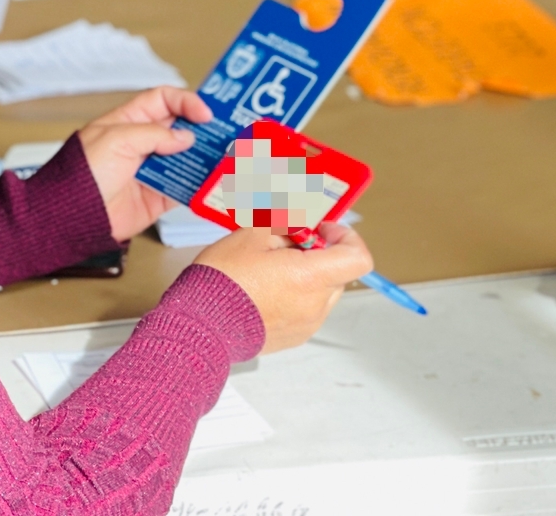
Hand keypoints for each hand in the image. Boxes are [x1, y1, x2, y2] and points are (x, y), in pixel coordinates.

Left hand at [78, 88, 211, 241]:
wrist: (70, 217)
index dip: (186, 102)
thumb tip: (185, 137)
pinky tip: (214, 183)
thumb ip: (155, 135)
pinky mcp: (157, 197)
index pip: (163, 100)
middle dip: (203, 129)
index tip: (205, 113)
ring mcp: (151, 171)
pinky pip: (185, 188)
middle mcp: (142, 144)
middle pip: (180, 129)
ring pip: (187, 159)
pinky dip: (201, 186)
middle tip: (226, 132)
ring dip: (206, 157)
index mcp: (128, 122)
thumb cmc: (82, 174)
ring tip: (226, 158)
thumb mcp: (117, 140)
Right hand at [196, 221, 373, 352]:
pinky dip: (296, 295)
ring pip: (322, 292)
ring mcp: (305, 326)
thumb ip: (284, 221)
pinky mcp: (292, 338)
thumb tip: (298, 216)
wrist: (198, 327)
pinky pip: (306, 310)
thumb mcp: (252, 234)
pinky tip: (266, 288)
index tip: (322, 229)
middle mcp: (314, 306)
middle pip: (338, 272)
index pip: (358, 258)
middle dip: (319, 253)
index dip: (346, 237)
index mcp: (310, 278)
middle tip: (289, 241)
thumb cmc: (222, 281)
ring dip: (307, 274)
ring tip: (272, 266)